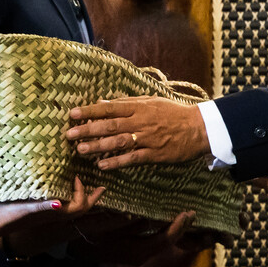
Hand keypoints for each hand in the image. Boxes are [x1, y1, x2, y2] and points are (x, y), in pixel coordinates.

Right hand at [0, 177, 103, 244]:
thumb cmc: (0, 216)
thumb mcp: (21, 209)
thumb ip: (41, 206)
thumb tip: (62, 204)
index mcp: (51, 214)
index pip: (79, 207)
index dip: (86, 194)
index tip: (79, 176)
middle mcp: (50, 214)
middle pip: (79, 209)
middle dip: (91, 198)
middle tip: (100, 184)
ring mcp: (42, 212)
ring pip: (69, 206)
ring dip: (78, 195)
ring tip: (82, 180)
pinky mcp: (33, 209)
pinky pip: (55, 201)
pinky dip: (63, 193)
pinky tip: (56, 181)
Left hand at [65, 96, 210, 168]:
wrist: (198, 127)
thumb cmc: (173, 112)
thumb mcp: (150, 101)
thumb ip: (127, 103)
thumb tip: (103, 103)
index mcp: (138, 107)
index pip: (109, 108)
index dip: (90, 111)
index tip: (73, 114)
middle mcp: (140, 122)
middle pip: (109, 126)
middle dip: (87, 130)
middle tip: (69, 134)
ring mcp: (147, 139)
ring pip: (118, 142)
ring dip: (97, 146)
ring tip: (80, 150)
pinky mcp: (154, 154)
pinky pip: (132, 158)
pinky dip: (116, 162)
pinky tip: (102, 165)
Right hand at [69, 210, 217, 265]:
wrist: (70, 245)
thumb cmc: (85, 232)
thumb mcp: (102, 226)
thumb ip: (122, 222)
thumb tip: (140, 216)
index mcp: (135, 251)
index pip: (164, 239)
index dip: (178, 227)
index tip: (189, 213)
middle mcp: (140, 256)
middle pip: (168, 242)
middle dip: (183, 229)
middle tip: (195, 213)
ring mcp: (137, 255)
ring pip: (163, 242)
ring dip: (176, 231)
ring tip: (188, 216)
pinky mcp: (134, 250)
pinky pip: (155, 241)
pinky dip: (165, 231)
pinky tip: (169, 220)